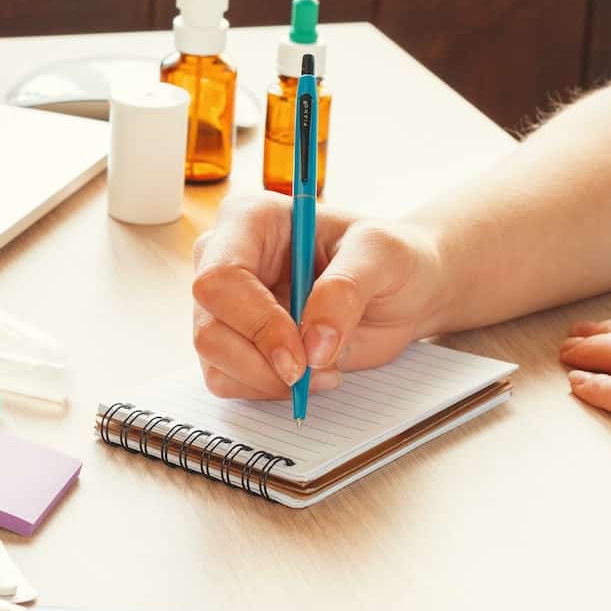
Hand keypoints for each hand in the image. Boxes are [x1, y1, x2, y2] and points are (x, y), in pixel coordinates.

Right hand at [190, 195, 447, 398]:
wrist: (402, 290)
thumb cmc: (389, 257)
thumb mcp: (383, 256)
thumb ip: (346, 290)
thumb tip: (312, 344)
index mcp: (252, 220)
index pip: (221, 277)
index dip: (256, 323)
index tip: (300, 357)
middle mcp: (225, 259)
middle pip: (209, 327)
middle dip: (260, 364)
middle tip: (311, 374)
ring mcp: (226, 305)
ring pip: (214, 361)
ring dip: (268, 381)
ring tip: (324, 370)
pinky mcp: (235, 342)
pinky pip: (229, 381)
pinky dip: (269, 390)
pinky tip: (309, 376)